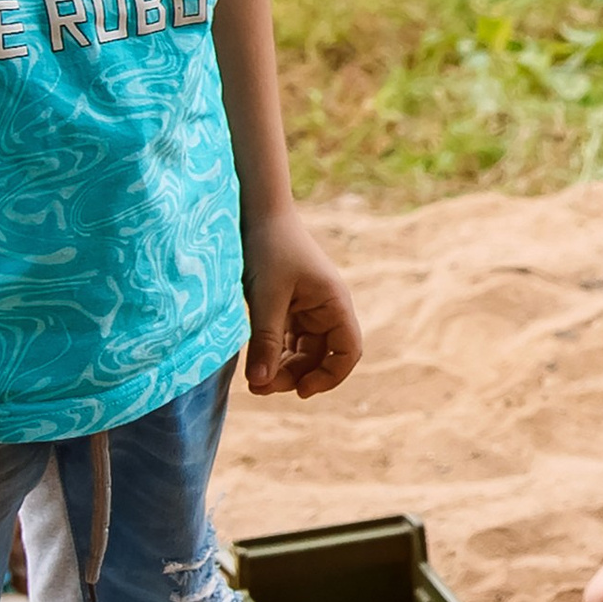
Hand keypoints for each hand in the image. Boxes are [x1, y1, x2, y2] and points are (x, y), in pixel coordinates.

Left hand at [242, 212, 361, 398]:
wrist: (255, 210)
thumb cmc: (268, 246)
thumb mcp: (266, 297)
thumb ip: (266, 341)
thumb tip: (260, 385)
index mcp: (334, 303)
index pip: (347, 351)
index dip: (330, 376)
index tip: (300, 391)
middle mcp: (326, 307)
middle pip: (321, 357)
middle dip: (295, 376)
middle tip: (261, 389)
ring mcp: (307, 307)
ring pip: (302, 351)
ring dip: (282, 368)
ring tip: (254, 382)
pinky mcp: (288, 305)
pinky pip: (287, 339)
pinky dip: (274, 353)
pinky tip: (255, 364)